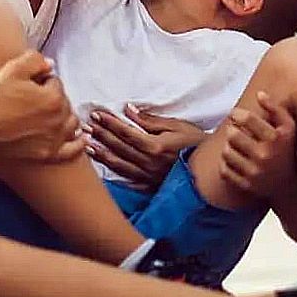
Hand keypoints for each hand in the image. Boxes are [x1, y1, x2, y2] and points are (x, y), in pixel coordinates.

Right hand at [0, 51, 85, 163]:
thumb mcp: (13, 68)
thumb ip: (37, 60)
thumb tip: (51, 65)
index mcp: (55, 98)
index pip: (56, 83)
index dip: (41, 81)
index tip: (27, 85)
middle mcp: (59, 120)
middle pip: (64, 103)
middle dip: (52, 98)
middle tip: (32, 100)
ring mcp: (54, 139)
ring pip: (71, 124)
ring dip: (65, 117)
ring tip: (51, 115)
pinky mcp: (47, 154)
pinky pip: (72, 150)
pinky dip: (78, 143)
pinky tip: (81, 138)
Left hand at [84, 104, 205, 186]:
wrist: (210, 169)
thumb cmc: (196, 143)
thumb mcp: (177, 126)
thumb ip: (150, 121)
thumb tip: (129, 110)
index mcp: (155, 147)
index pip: (126, 133)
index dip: (110, 123)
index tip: (97, 114)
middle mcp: (148, 163)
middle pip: (119, 147)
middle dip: (101, 135)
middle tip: (86, 125)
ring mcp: (148, 177)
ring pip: (119, 164)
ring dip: (101, 153)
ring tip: (87, 144)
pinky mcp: (150, 186)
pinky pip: (127, 180)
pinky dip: (113, 172)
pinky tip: (103, 166)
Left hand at [219, 92, 296, 199]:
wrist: (290, 185)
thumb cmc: (287, 150)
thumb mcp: (289, 127)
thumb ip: (275, 108)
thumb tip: (259, 94)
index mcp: (275, 138)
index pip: (247, 119)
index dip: (237, 114)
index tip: (235, 114)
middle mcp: (265, 156)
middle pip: (232, 135)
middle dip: (232, 130)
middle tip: (235, 130)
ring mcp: (255, 172)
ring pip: (226, 152)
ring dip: (228, 147)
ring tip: (235, 145)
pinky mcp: (246, 185)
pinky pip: (224, 170)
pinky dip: (226, 164)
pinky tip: (235, 160)